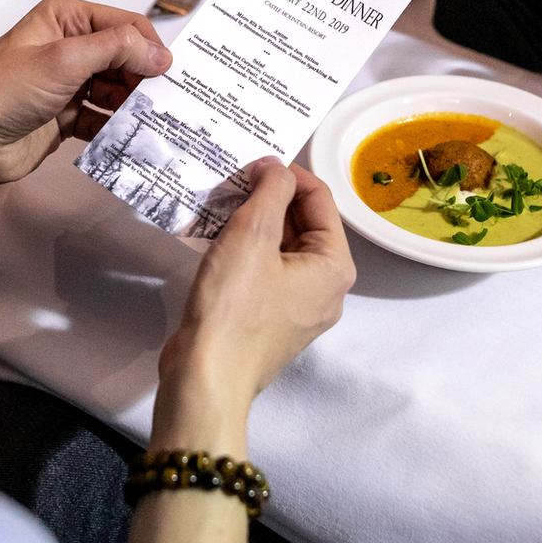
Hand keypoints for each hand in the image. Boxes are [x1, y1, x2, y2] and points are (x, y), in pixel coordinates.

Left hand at [0, 0, 169, 204]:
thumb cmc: (4, 90)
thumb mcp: (63, 59)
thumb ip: (116, 49)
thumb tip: (161, 53)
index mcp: (64, 18)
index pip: (122, 24)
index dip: (148, 46)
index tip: (168, 73)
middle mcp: (68, 46)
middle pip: (124, 58)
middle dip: (144, 78)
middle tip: (165, 101)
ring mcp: (67, 83)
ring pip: (117, 90)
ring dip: (133, 105)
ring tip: (151, 121)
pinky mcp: (66, 116)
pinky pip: (103, 119)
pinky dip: (117, 128)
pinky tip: (130, 138)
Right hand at [153, 161, 355, 453]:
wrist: (206, 378)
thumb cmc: (233, 305)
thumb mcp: (251, 234)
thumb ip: (270, 190)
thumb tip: (276, 167)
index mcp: (335, 266)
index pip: (319, 200)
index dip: (286, 174)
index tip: (250, 165)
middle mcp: (328, 289)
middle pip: (304, 225)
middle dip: (270, 200)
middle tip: (232, 184)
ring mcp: (302, 310)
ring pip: (283, 250)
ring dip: (255, 225)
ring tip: (221, 209)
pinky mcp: (274, 323)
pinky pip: (268, 274)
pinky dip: (248, 253)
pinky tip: (219, 243)